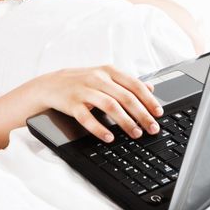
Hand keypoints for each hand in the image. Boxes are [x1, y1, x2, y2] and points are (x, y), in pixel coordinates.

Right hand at [25, 65, 163, 142]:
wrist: (50, 84)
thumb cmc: (81, 81)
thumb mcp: (104, 76)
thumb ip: (127, 82)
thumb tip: (151, 88)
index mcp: (108, 71)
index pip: (134, 85)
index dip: (149, 100)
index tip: (159, 114)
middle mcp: (98, 79)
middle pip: (125, 97)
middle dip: (142, 115)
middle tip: (152, 128)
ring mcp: (84, 91)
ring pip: (110, 106)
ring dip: (125, 122)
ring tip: (135, 133)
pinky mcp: (72, 104)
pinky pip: (87, 118)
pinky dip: (99, 129)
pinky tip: (109, 137)